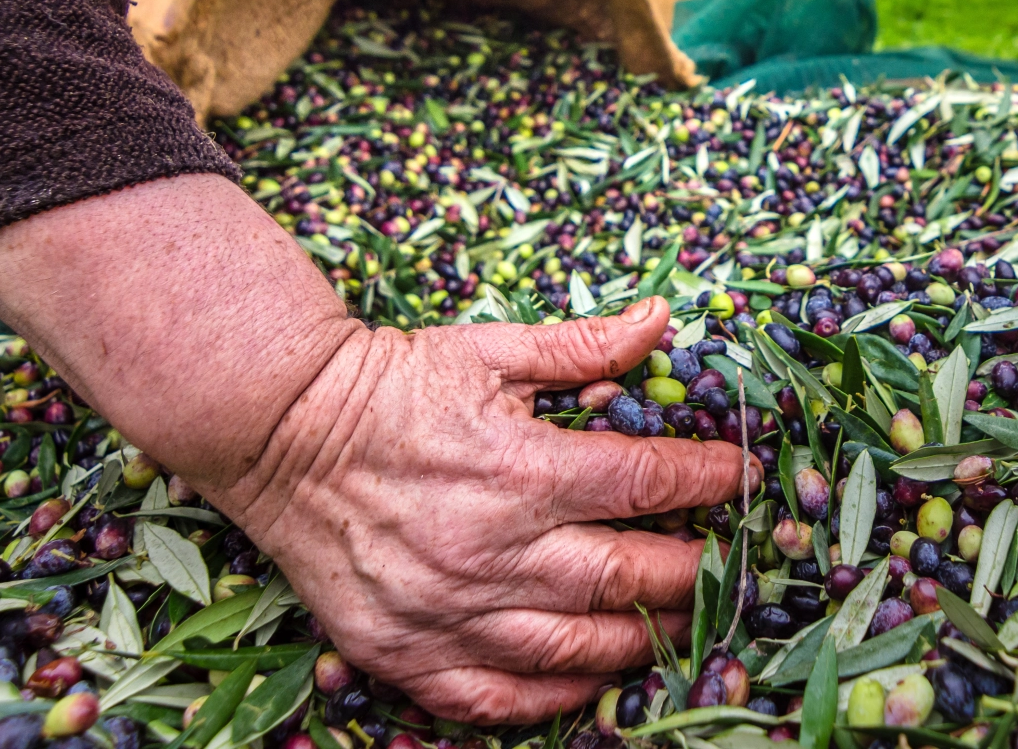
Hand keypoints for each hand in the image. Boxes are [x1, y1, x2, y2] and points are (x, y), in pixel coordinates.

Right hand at [209, 296, 753, 723]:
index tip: (738, 475)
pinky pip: (498, 699)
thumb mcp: (490, 350)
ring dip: (644, 639)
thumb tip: (664, 319)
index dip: (707, 480)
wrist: (279, 429)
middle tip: (722, 562)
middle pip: (627, 577)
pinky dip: (556, 698)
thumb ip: (583, 344)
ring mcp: (449, 611)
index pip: (648, 483)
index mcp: (521, 469)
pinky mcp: (407, 651)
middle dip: (692, 571)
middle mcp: (493, 549)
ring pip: (577, 648)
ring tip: (681, 624)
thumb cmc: (392, 386)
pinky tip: (596, 679)